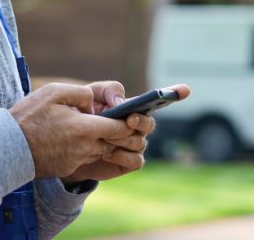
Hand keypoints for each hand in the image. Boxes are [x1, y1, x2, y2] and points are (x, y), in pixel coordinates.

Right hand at [8, 83, 133, 178]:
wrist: (6, 147)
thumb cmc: (28, 116)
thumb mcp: (54, 92)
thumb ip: (81, 93)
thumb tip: (93, 102)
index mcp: (84, 128)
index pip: (120, 128)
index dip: (129, 122)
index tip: (131, 115)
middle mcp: (85, 148)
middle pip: (115, 143)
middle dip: (123, 135)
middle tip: (126, 124)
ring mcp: (76, 160)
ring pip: (102, 152)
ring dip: (106, 142)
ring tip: (102, 129)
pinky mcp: (67, 169)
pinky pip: (86, 159)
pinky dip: (88, 150)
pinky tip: (79, 139)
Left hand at [61, 84, 191, 183]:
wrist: (67, 144)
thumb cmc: (82, 116)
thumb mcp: (90, 96)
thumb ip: (108, 91)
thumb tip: (122, 103)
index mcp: (134, 107)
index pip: (159, 100)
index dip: (174, 93)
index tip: (185, 89)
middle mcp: (139, 126)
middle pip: (150, 123)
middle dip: (141, 121)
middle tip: (128, 120)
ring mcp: (135, 145)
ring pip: (140, 142)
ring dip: (122, 139)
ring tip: (104, 138)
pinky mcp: (128, 163)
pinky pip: (135, 160)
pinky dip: (121, 156)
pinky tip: (105, 153)